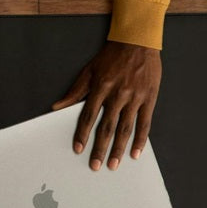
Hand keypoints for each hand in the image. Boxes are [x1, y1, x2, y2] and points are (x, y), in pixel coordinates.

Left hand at [51, 41, 161, 170]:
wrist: (137, 41)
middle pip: (107, 127)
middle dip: (100, 148)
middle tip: (95, 166)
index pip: (88, 116)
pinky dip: (140, 140)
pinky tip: (135, 153)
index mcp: (101, 87)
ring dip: (119, 149)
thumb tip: (56, 107)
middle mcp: (117, 94)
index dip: (82, 134)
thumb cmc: (111, 56)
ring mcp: (135, 97)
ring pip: (125, 129)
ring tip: (114, 165)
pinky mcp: (149, 98)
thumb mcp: (89, 70)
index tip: (78, 149)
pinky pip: (145, 123)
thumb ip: (74, 91)